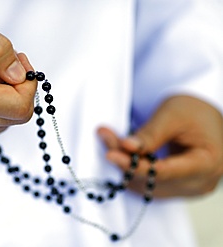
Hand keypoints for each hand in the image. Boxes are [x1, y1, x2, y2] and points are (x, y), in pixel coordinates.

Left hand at [98, 96, 222, 197]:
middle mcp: (198, 183)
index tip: (111, 154)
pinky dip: (130, 169)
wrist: (203, 119)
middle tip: (106, 137)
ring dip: (124, 165)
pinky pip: (145, 184)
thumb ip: (151, 133)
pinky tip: (119, 151)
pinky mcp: (172, 188)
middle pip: (152, 180)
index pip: (165, 172)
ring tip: (110, 139)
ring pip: (145, 185)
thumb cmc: (195, 112)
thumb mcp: (174, 114)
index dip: (135, 165)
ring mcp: (185, 189)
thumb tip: (125, 146)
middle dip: (125, 161)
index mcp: (207, 164)